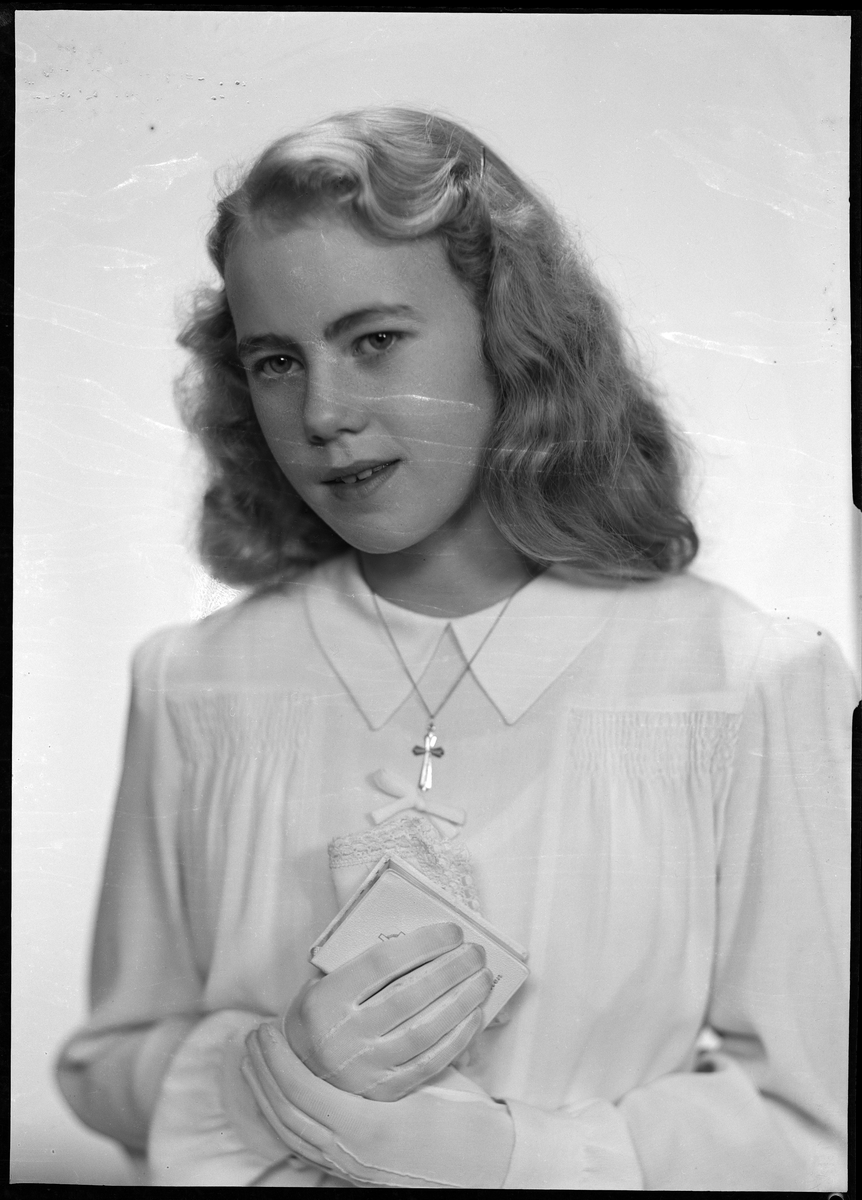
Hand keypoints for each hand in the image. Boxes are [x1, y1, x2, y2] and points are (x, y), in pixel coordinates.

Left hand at [243, 1021, 514, 1188]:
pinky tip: (279, 1096)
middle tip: (251, 1035)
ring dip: (266, 1092)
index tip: (266, 1027)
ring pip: (290, 1132)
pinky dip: (283, 1116)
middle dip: (262, 1072)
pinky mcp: (353, 1171)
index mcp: (366, 1128)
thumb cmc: (466, 1121)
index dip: (276, 1059)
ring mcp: (349, 1166)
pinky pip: (303, 1144)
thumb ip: (398, 1051)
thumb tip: (374, 1007)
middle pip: (285, 1113)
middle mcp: (350, 1152)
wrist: (489, 1168)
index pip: (300, 1092)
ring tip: (254, 1061)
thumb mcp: (434, 1078)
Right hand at [283, 922, 491, 1099]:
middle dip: (450, 970)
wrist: (300, 1072)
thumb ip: (361, 961)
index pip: (381, 963)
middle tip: (475, 952)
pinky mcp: (385, 1091)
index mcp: (326, 1000)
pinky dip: (458, 1037)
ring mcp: (365, 1068)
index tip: (452, 931)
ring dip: (461, 1001)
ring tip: (483, 979)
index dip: (422, 944)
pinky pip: (430, 1063)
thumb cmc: (323, 1013)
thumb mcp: (324, 982)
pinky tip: (475, 1015)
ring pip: (424, 1030)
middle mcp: (344, 1036)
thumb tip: (422, 941)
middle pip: (409, 996)